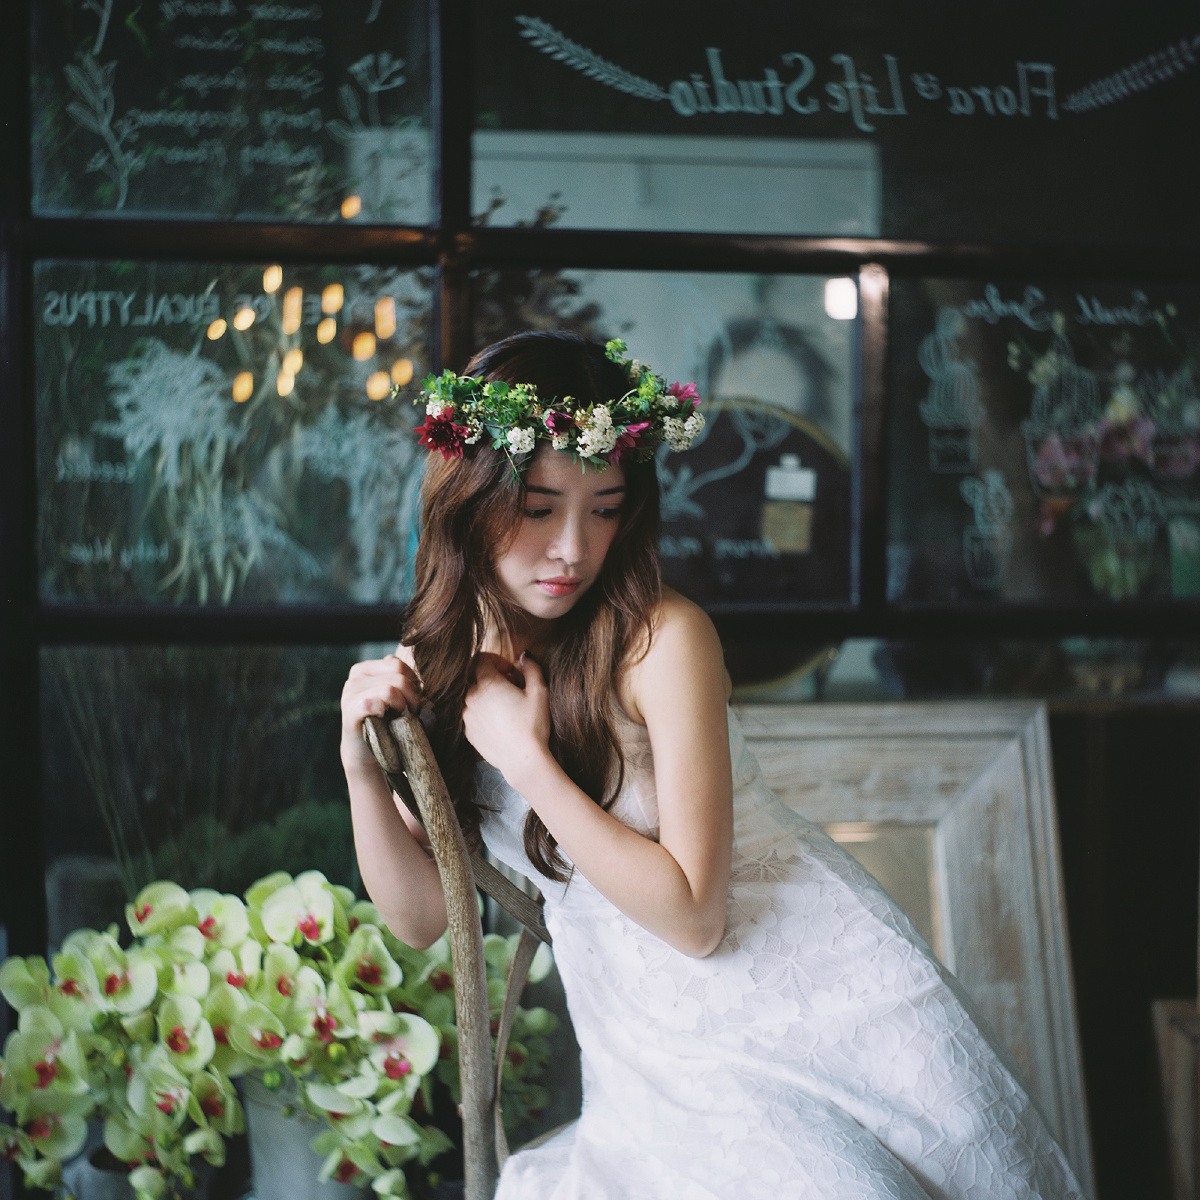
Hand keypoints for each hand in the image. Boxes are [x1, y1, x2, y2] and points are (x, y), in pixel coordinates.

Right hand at [340, 650, 422, 770]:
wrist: (367, 754)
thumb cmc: (386, 723)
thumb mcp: (395, 696)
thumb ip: (401, 679)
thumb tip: (418, 676)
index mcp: (365, 669)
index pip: (397, 664)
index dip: (413, 682)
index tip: (413, 701)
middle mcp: (354, 678)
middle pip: (398, 675)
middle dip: (412, 695)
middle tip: (411, 712)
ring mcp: (350, 694)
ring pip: (391, 689)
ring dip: (402, 706)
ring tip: (399, 717)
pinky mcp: (350, 711)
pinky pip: (375, 703)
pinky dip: (385, 712)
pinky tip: (384, 720)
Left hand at [462, 652, 550, 782]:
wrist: (523, 760)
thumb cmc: (532, 725)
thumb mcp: (539, 692)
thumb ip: (531, 667)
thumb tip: (524, 656)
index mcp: (487, 683)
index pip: (481, 658)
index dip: (497, 660)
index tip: (510, 672)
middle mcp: (471, 697)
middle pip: (476, 676)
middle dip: (493, 678)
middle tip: (512, 689)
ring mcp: (467, 716)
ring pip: (474, 696)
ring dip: (487, 695)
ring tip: (506, 707)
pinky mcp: (468, 731)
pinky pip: (473, 713)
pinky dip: (483, 712)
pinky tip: (501, 722)